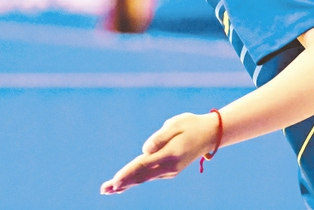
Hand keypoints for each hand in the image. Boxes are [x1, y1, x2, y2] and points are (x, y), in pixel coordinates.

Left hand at [100, 111, 219, 194]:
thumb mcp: (177, 123)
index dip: (128, 172)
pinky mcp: (170, 170)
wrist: (209, 135)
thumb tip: (145, 149)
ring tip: (109, 189)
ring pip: (144, 178)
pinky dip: (136, 180)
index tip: (115, 181)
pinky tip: (125, 183)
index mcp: (170, 154)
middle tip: (103, 190)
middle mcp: (169, 166)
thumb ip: (160, 137)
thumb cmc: (190, 125)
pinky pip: (149, 176)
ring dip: (126, 183)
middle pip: (141, 176)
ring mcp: (170, 170)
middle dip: (122, 183)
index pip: (144, 165)